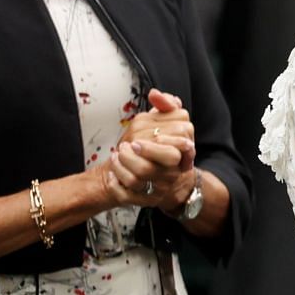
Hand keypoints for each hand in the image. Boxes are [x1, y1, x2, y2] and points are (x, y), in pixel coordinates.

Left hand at [107, 89, 197, 210]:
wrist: (154, 176)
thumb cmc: (159, 145)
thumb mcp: (166, 123)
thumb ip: (166, 106)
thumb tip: (155, 94)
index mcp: (182, 154)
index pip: (176, 149)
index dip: (154, 145)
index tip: (137, 139)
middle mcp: (173, 173)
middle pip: (153, 167)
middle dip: (136, 156)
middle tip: (127, 146)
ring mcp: (159, 188)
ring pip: (137, 179)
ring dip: (122, 166)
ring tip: (117, 156)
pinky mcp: (144, 200)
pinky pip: (127, 195)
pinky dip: (116, 184)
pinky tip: (112, 174)